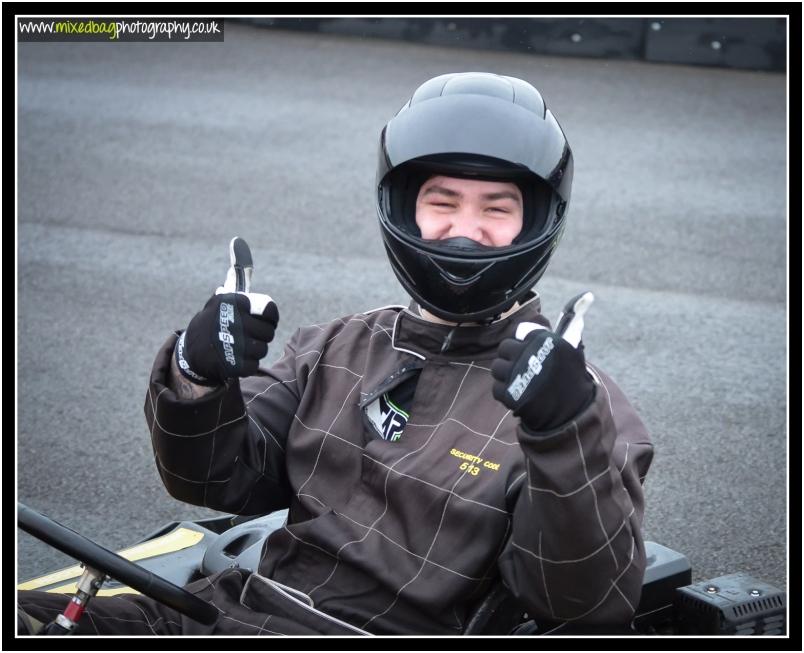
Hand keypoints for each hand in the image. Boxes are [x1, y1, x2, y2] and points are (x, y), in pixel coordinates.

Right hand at [174, 238, 278, 385]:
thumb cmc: (215, 319)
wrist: (192, 351)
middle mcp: (233, 321)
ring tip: (239, 346)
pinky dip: (247, 364)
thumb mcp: (223, 296)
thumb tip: (238, 241)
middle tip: (246, 334)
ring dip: (255, 350)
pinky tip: (235, 358)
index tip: (258, 318)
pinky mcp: (232, 365)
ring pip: (263, 349)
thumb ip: (236, 273)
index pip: (271, 312)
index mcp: (234, 302)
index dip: (268, 317)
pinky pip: (254, 365)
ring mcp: (233, 345)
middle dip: (261, 335)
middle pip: (269, 332)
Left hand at [491, 293, 595, 431]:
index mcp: (543, 340)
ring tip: (522, 382)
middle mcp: (529, 353)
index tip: (534, 354)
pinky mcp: (510, 393)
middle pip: (505, 349)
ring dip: (506, 376)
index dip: (524, 344)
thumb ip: (572, 324)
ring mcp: (518, 374)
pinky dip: (505, 392)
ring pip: (497, 367)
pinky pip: (496, 387)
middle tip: (524, 368)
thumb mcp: (573, 347)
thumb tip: (585, 296)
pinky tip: (519, 394)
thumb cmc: (571, 377)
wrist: (571, 413)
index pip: (519, 333)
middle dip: (512, 358)